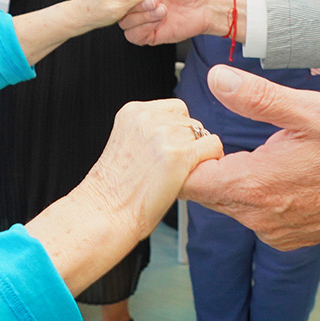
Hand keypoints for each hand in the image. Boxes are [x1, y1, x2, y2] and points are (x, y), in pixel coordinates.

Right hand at [82, 99, 223, 243]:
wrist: (106, 212)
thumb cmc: (116, 188)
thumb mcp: (126, 143)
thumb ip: (149, 130)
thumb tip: (182, 129)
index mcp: (133, 111)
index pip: (175, 108)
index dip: (177, 131)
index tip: (167, 151)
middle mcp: (148, 117)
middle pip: (190, 122)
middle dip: (187, 144)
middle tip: (170, 168)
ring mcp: (164, 134)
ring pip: (202, 134)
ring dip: (196, 154)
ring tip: (175, 174)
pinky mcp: (179, 154)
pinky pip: (213, 147)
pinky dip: (210, 161)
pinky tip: (193, 175)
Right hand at [117, 0, 232, 45]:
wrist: (207, 2)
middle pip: (117, 4)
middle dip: (133, 2)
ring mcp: (141, 17)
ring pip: (123, 21)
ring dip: (142, 14)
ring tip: (162, 7)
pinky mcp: (148, 34)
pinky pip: (133, 35)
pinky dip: (145, 27)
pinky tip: (161, 17)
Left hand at [181, 66, 319, 249]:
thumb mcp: (310, 110)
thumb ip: (258, 97)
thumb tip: (217, 78)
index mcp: (255, 186)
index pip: (188, 180)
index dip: (184, 153)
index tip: (196, 129)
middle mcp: (258, 217)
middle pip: (203, 193)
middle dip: (202, 163)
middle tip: (217, 132)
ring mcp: (272, 231)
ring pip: (227, 204)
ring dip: (230, 178)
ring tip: (251, 149)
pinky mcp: (285, 237)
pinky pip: (252, 215)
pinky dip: (252, 194)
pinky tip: (274, 172)